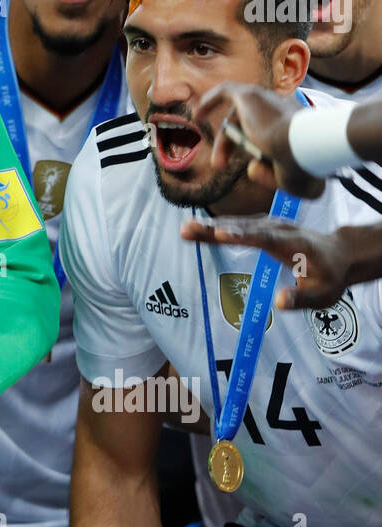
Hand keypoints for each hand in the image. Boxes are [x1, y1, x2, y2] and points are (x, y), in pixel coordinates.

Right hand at [180, 214, 352, 310]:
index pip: (264, 237)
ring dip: (212, 226)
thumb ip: (301, 299)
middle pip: (244, 227)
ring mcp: (271, 225)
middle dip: (215, 229)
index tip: (219, 234)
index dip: (241, 235)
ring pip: (239, 224)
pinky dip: (219, 227)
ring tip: (186, 229)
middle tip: (187, 229)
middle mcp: (280, 228)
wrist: (340, 254)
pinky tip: (201, 230)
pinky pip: (240, 226)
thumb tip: (278, 302)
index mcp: (294, 243)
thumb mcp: (323, 295)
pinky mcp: (264, 227)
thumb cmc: (330, 277)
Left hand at [193, 82, 322, 198]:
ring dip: (225, 141)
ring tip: (218, 163)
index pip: (272, 131)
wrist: (304, 148)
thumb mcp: (295, 182)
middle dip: (234, 146)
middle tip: (221, 166)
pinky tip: (197, 115)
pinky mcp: (250, 95)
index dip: (259, 148)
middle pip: (252, 124)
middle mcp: (282, 107)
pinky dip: (211, 100)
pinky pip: (226, 91)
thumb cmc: (304, 167)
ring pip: (238, 116)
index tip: (255, 165)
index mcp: (296, 123)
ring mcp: (266, 99)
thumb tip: (252, 168)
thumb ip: (274, 177)